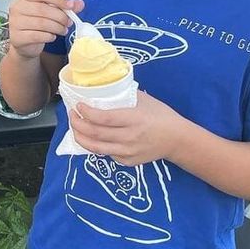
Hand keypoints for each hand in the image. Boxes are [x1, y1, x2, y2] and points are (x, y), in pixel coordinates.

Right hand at [8, 0, 83, 59]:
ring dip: (57, 27)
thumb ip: (65, 6)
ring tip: (63, 30)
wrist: (25, 44)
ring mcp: (15, 23)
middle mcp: (17, 7)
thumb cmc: (38, 23)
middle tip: (69, 22)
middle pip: (42, 9)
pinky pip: (38, 36)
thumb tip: (79, 4)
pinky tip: (53, 36)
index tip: (71, 6)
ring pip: (41, 23)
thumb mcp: (51, 11)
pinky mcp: (17, 37)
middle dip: (60, 16)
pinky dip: (49, 36)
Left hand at [69, 91, 188, 165]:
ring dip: (81, 138)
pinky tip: (91, 137)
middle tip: (72, 115)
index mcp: (133, 119)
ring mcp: (128, 152)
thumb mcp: (145, 100)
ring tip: (75, 128)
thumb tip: (104, 87)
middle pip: (95, 134)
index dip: (86, 113)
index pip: (103, 118)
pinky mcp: (128, 161)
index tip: (78, 106)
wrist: (177, 140)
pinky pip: (107, 154)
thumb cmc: (161, 116)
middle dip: (77, 125)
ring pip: (96, 148)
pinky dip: (95, 146)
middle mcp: (129, 138)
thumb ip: (124, 95)